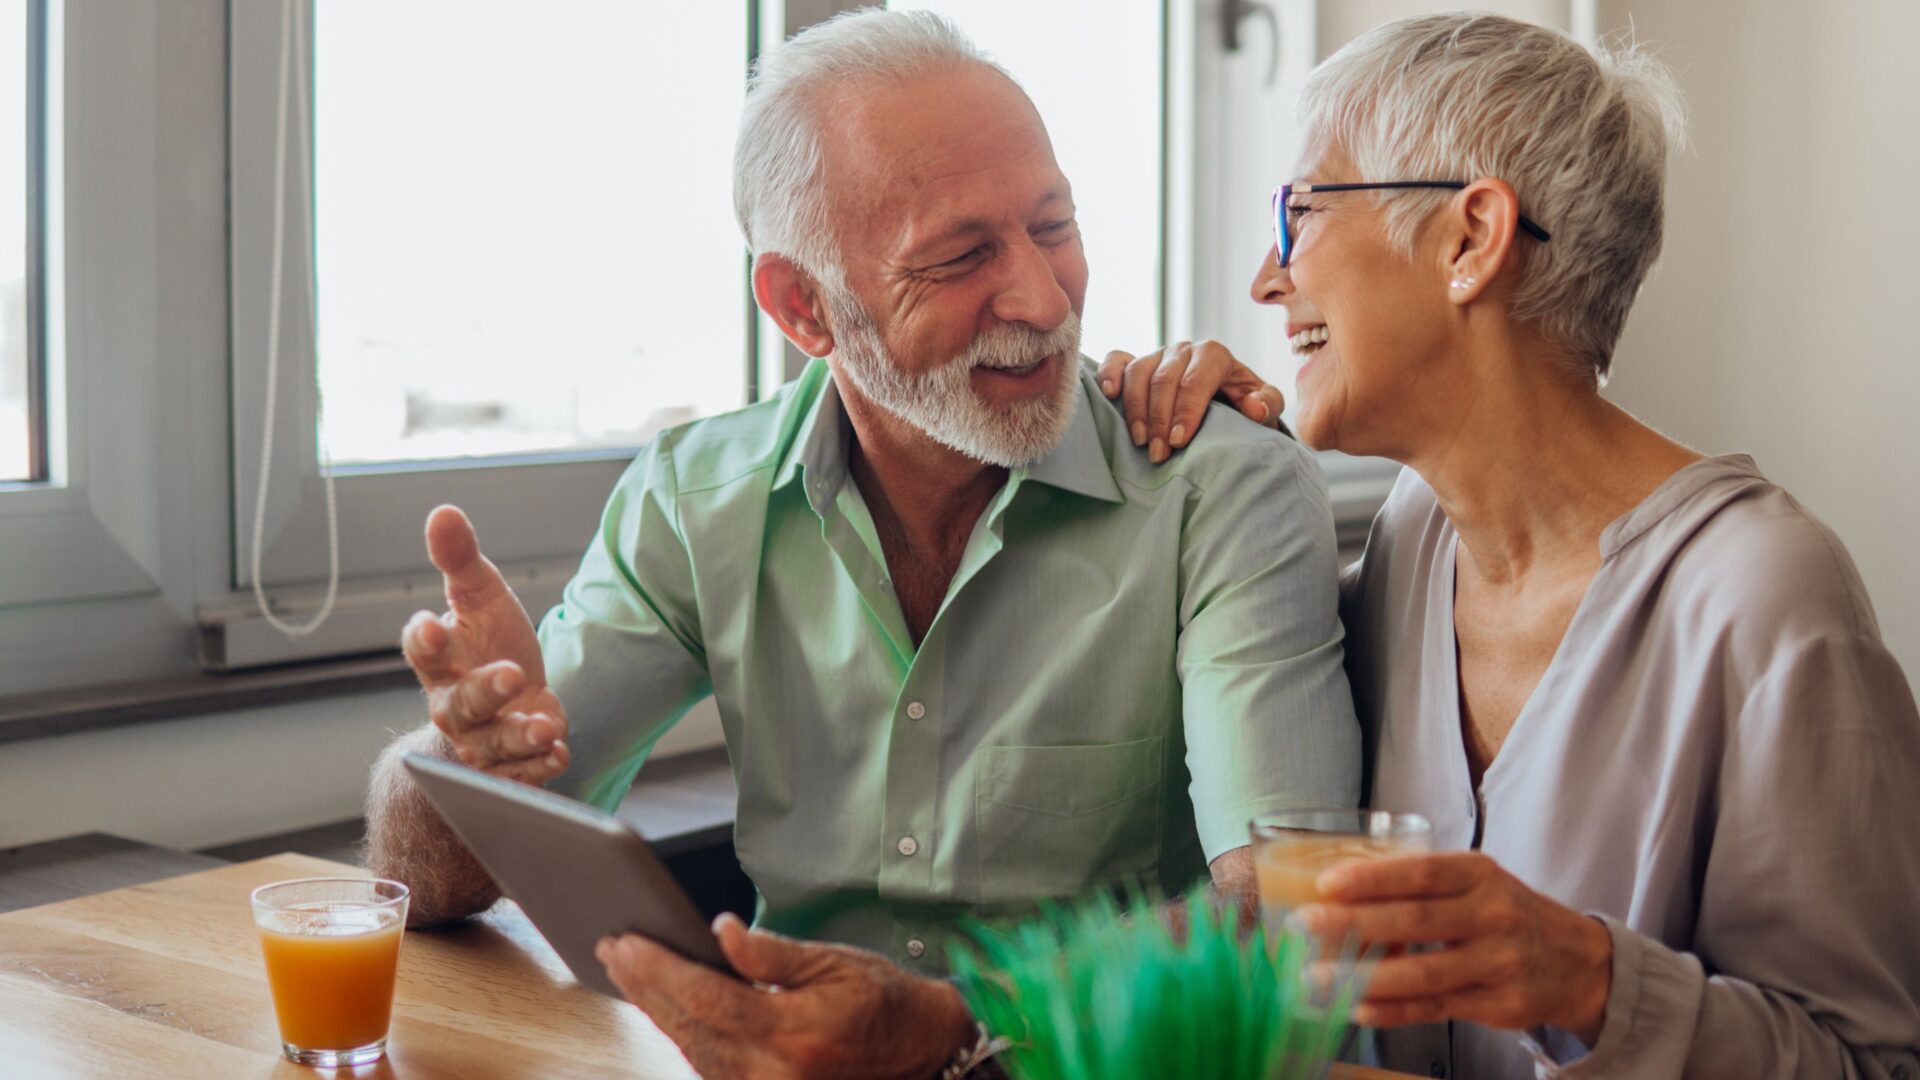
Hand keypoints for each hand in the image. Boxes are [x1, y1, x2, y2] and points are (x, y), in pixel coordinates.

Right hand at [400, 504, 570, 784]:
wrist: (508, 700)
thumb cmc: (488, 642)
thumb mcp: (481, 596)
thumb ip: (461, 559)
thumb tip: (443, 511)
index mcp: (441, 661)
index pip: (423, 650)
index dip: (424, 639)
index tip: (432, 624)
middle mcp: (454, 705)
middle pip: (459, 705)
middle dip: (485, 691)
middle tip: (512, 674)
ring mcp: (481, 740)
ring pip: (493, 745)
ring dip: (519, 737)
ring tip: (545, 726)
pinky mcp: (509, 767)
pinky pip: (519, 775)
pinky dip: (539, 768)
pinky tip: (559, 753)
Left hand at [598, 914, 977, 1079]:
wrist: (920, 1052)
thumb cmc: (882, 1000)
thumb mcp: (834, 961)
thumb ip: (771, 952)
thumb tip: (720, 931)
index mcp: (793, 1031)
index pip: (706, 997)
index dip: (660, 968)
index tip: (627, 940)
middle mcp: (773, 1072)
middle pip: (688, 1026)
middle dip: (644, 985)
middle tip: (612, 948)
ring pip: (692, 1050)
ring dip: (656, 1010)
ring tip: (627, 971)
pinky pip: (709, 1067)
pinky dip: (683, 1034)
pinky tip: (664, 1006)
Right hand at [1096, 341, 1283, 462]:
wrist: (1226, 398)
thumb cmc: (1243, 404)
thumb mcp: (1265, 405)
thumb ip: (1267, 403)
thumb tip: (1254, 407)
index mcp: (1214, 355)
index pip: (1196, 380)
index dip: (1186, 410)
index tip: (1179, 442)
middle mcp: (1183, 351)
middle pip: (1164, 379)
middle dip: (1160, 419)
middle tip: (1159, 454)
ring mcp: (1157, 355)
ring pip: (1138, 372)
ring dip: (1135, 409)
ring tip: (1139, 441)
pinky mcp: (1137, 363)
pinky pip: (1118, 360)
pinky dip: (1110, 374)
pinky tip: (1108, 395)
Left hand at [1298, 852, 1612, 1043]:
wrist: (1577, 961)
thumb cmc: (1505, 912)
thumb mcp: (1476, 882)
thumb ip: (1422, 885)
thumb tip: (1340, 889)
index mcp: (1480, 874)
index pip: (1422, 873)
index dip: (1373, 878)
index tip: (1327, 884)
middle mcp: (1494, 915)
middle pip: (1416, 921)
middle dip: (1355, 923)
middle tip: (1306, 924)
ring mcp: (1499, 963)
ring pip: (1423, 973)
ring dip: (1364, 976)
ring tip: (1318, 976)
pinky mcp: (1500, 1005)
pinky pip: (1436, 1008)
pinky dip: (1394, 1010)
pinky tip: (1358, 1007)